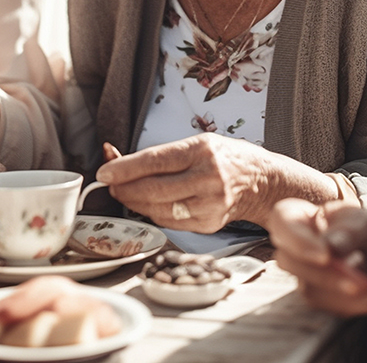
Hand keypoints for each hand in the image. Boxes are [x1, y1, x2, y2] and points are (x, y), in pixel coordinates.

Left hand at [94, 133, 279, 231]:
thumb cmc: (227, 157)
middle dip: (124, 188)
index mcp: (202, 151)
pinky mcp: (207, 224)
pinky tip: (147, 204)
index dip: (125, 168)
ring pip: (157, 209)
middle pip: (152, 189)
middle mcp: (207, 178)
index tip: (105, 171)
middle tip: (110, 184)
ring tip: (125, 193)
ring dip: (134, 203)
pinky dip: (152, 213)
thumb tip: (121, 163)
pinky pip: (168, 222)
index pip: (155, 161)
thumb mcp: (200, 143)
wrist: (261, 182)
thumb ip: (164, 155)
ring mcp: (208, 204)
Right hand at [268, 198, 366, 315]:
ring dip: (341, 294)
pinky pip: (326, 305)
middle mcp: (289, 247)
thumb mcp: (360, 219)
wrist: (366, 247)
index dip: (299, 242)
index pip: (282, 224)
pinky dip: (353, 304)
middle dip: (323, 275)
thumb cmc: (356, 225)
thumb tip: (333, 245)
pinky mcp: (314, 294)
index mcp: (293, 217)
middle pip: (290, 261)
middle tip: (354, 280)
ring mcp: (299, 274)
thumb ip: (349, 229)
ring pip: (308, 288)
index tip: (325, 255)